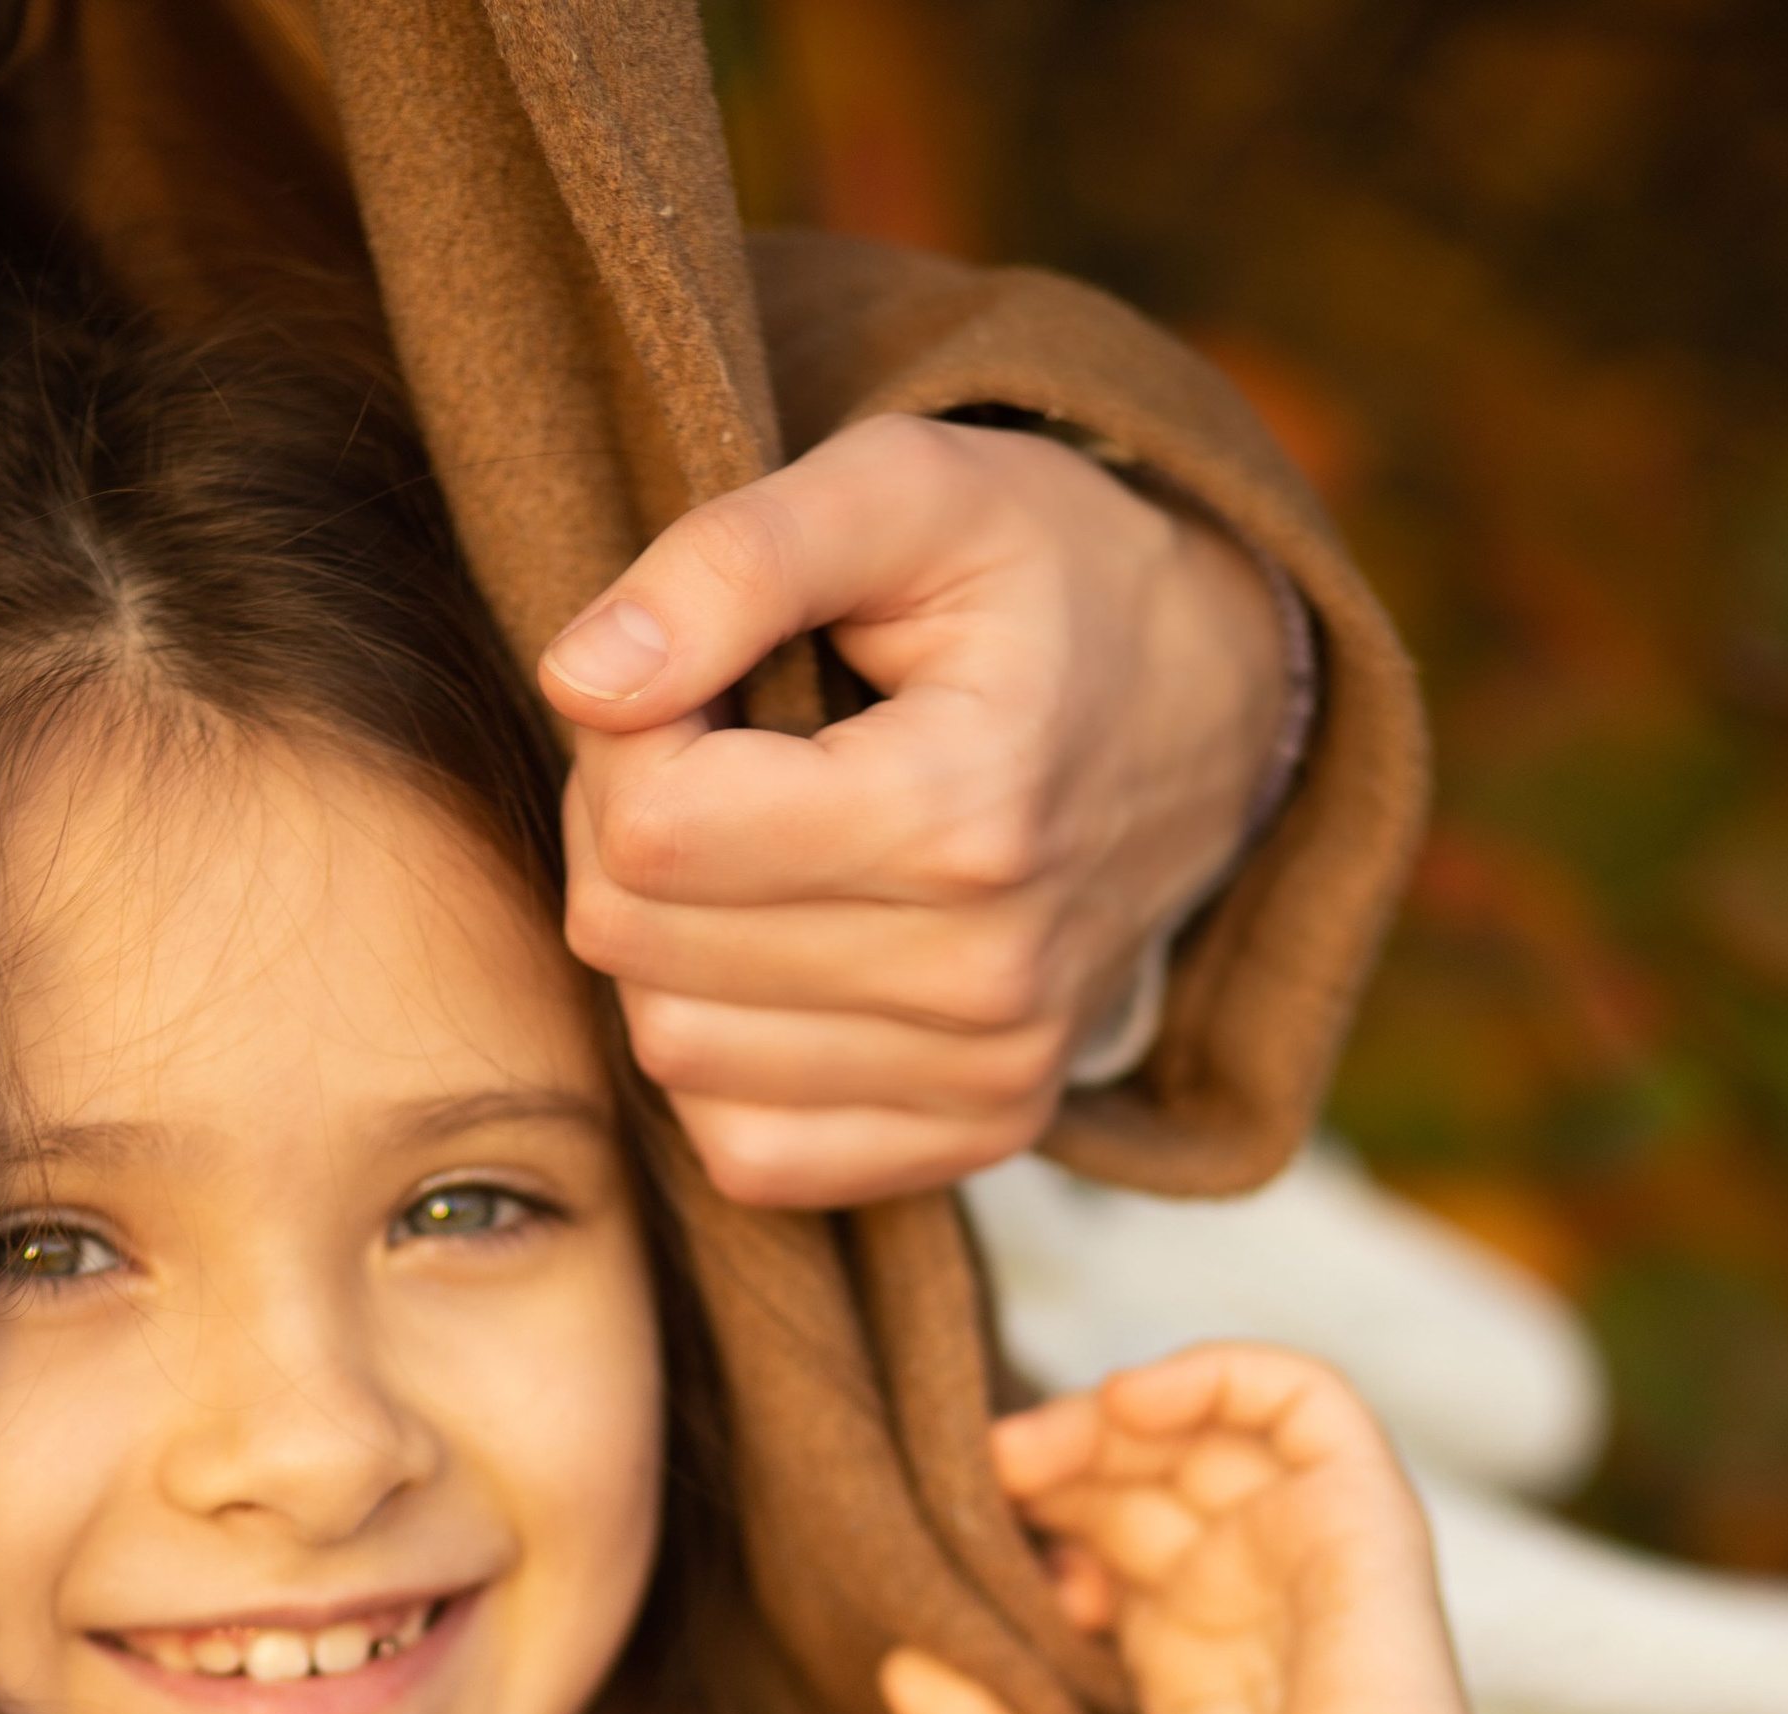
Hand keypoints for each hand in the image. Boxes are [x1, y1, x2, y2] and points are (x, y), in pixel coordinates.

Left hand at [539, 414, 1288, 1207]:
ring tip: (750, 844)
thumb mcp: (908, 487)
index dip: (623, 734)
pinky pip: (749, 1153)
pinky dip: (723, 1058)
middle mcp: (984, 977)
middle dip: (629, 831)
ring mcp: (989, 1076)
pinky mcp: (980, 1138)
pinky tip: (772, 957)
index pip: (653, 830)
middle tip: (710, 751)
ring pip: (673, 1051)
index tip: (693, 680)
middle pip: (642, 945)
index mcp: (965, 814)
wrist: (1210, 709)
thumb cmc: (1041, 582)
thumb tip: (577, 678)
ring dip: (665, 944)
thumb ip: (736, 562)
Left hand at [880, 1347, 1500, 1713]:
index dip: (1033, 1530)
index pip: (1102, 1545)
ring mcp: (1307, 1551)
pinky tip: (1126, 1404)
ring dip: (1111, 1415)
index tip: (976, 1564)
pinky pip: (1303, 1397)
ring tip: (1030, 1452)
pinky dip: (1214, 1372)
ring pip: (1209, 1425)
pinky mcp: (1363, 1517)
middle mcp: (1250, 1597)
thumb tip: (898, 1667)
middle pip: (1143, 1475)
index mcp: (1190, 1662)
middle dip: (1055, 1463)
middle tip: (981, 1480)